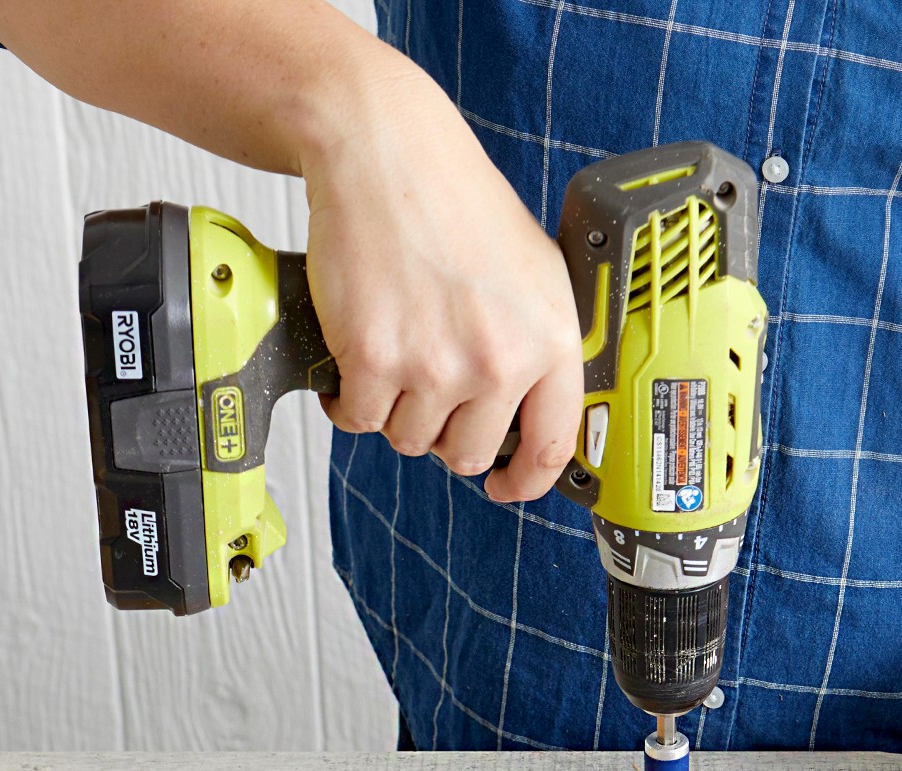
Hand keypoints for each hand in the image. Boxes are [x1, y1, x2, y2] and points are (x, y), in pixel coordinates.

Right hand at [300, 50, 583, 500]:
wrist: (385, 153)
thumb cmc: (454, 204)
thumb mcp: (533, 273)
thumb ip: (538, 346)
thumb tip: (534, 415)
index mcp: (551, 340)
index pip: (551, 447)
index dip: (526, 482)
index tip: (506, 487)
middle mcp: (501, 360)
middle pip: (468, 455)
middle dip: (444, 432)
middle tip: (429, 389)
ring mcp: (437, 365)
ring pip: (410, 439)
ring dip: (396, 409)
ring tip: (395, 354)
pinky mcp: (376, 359)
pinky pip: (360, 419)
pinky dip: (350, 399)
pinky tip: (357, 361)